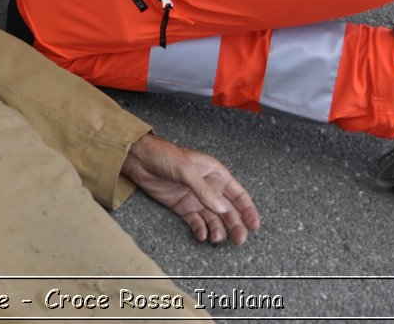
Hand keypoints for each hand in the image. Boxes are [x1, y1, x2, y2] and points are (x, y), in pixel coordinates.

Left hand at [122, 133, 260, 245]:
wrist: (138, 158)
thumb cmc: (164, 155)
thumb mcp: (186, 170)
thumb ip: (204, 190)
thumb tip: (222, 208)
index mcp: (215, 173)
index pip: (238, 194)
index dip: (248, 209)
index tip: (254, 225)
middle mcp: (208, 187)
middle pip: (228, 209)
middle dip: (235, 225)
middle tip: (239, 239)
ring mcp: (195, 197)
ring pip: (213, 218)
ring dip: (218, 229)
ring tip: (217, 238)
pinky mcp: (182, 206)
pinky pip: (196, 221)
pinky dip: (200, 229)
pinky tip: (202, 235)